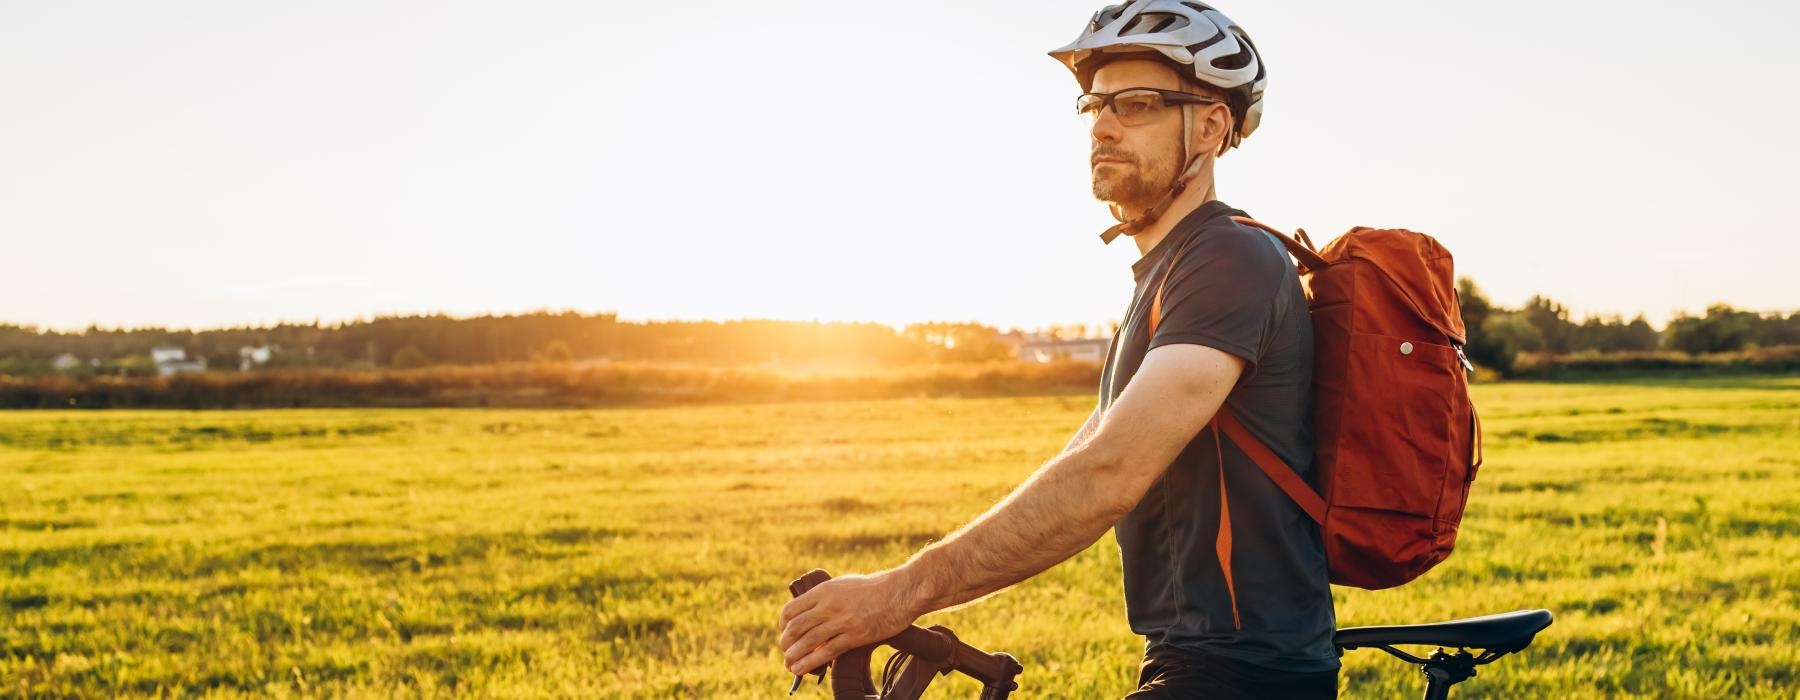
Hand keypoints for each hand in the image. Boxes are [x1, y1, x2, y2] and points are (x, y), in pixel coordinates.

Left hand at [777, 570, 919, 674]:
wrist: (900, 592)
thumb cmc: (873, 589)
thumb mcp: (842, 585)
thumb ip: (824, 597)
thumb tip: (808, 614)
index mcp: (824, 591)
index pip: (791, 610)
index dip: (782, 625)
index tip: (784, 633)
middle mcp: (829, 605)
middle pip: (796, 628)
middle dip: (785, 643)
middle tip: (785, 651)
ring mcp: (842, 621)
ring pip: (808, 642)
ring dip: (794, 656)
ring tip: (789, 665)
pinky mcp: (855, 636)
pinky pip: (827, 652)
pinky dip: (810, 663)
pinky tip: (802, 669)